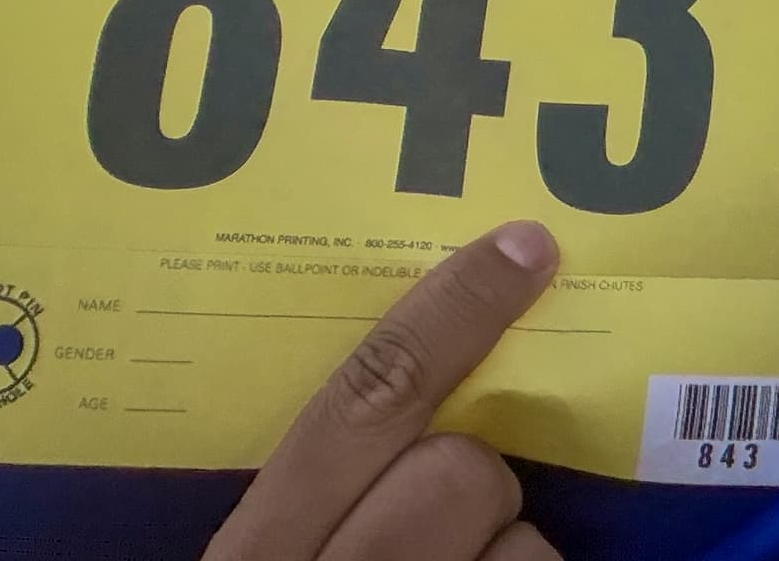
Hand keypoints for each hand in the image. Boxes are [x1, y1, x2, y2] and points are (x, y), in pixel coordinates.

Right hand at [205, 223, 565, 560]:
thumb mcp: (263, 546)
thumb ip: (308, 477)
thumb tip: (408, 366)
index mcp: (257, 550)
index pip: (362, 401)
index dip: (450, 317)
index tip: (521, 247)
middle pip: (458, 467)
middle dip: (467, 482)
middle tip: (439, 527)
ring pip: (519, 536)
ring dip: (501, 550)